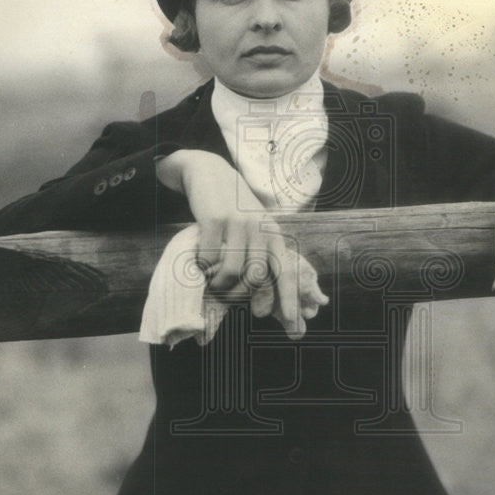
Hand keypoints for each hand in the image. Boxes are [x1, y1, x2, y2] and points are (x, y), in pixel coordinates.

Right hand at [156, 150, 314, 337]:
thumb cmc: (232, 208)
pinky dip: (202, 267)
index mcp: (273, 234)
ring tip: (211, 281)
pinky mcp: (213, 219)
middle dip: (239, 294)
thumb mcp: (254, 226)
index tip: (293, 322)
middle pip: (255, 277)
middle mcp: (259, 229)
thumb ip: (260, 253)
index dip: (289, 298)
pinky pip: (208, 259)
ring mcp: (237, 223)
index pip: (285, 270)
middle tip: (226, 294)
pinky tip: (200, 261)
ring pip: (230, 271)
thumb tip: (259, 293)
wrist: (209, 173)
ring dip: (218, 284)